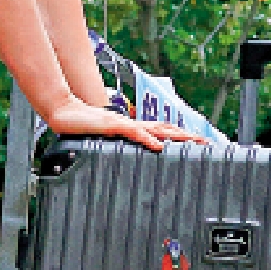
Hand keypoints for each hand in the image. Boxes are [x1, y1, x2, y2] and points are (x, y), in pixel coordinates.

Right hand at [38, 96, 202, 153]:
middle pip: (166, 128)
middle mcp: (133, 124)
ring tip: (193, 141)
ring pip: (156, 128)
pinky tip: (159, 146)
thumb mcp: (104, 141)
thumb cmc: (82, 127)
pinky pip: (134, 133)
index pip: (162, 131)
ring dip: (176, 136)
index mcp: (132, 128)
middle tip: (207, 142)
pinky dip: (148, 139)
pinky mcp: (113, 125)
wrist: (64, 113)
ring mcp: (124, 123)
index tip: (198, 143)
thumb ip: (118, 147)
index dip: (181, 136)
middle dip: (188, 136)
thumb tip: (129, 156)